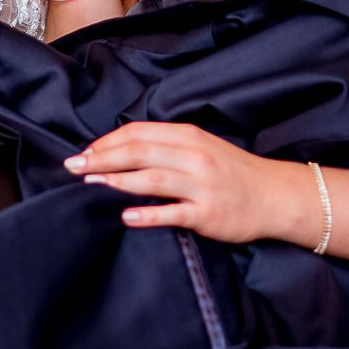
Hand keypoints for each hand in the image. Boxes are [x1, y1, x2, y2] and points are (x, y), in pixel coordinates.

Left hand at [65, 122, 312, 244]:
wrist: (275, 195)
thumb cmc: (233, 172)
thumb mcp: (202, 147)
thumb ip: (169, 146)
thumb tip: (123, 150)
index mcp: (189, 136)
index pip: (139, 132)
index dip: (107, 141)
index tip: (85, 152)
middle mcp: (194, 156)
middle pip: (140, 151)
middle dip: (102, 158)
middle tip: (73, 166)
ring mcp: (202, 185)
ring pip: (152, 178)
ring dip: (117, 181)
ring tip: (90, 185)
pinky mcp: (208, 213)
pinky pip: (172, 212)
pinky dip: (147, 214)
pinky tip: (125, 216)